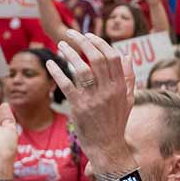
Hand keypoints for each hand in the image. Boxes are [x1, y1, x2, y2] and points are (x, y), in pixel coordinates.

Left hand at [44, 31, 135, 160]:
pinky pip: (66, 84)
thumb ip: (129, 77)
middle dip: (83, 41)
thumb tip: (126, 55)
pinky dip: (57, 71)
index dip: (100, 42)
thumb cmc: (116, 122)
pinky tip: (50, 63)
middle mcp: (108, 90)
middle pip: (96, 58)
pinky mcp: (79, 107)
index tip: (88, 35)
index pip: (112, 56)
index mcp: (120, 86)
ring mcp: (93, 98)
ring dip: (70, 53)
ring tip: (60, 45)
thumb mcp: (128, 99)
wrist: (107, 147)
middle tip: (71, 34)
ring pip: (81, 68)